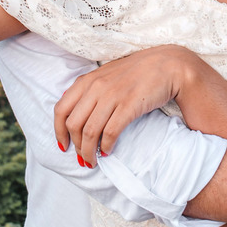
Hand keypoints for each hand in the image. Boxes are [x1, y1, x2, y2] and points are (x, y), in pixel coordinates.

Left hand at [54, 45, 202, 165]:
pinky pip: (110, 132)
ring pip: (89, 131)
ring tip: (93, 161)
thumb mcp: (107, 76)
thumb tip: (77, 113)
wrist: (168, 65)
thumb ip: (90, 90)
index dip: (58, 132)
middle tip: (82, 159)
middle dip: (75, 146)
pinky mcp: (129, 105)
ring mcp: (112, 96)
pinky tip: (108, 152)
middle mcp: (96, 87)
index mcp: (87, 81)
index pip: (61, 109)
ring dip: (88, 151)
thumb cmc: (138, 72)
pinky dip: (106, 146)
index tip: (63, 146)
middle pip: (73, 124)